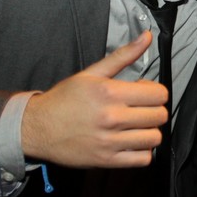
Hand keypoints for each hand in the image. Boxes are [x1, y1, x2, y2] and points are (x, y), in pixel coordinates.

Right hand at [21, 31, 168, 167]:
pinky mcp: (107, 161)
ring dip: (149, 131)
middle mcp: (112, 117)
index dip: (155, 92)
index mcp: (109, 92)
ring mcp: (110, 141)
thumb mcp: (91, 73)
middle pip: (159, 116)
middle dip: (154, 110)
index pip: (158, 94)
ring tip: (136, 127)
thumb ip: (123, 55)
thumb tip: (148, 36)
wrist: (37, 128)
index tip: (144, 94)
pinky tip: (131, 142)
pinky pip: (142, 159)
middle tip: (140, 109)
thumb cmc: (64, 99)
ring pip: (154, 138)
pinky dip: (142, 151)